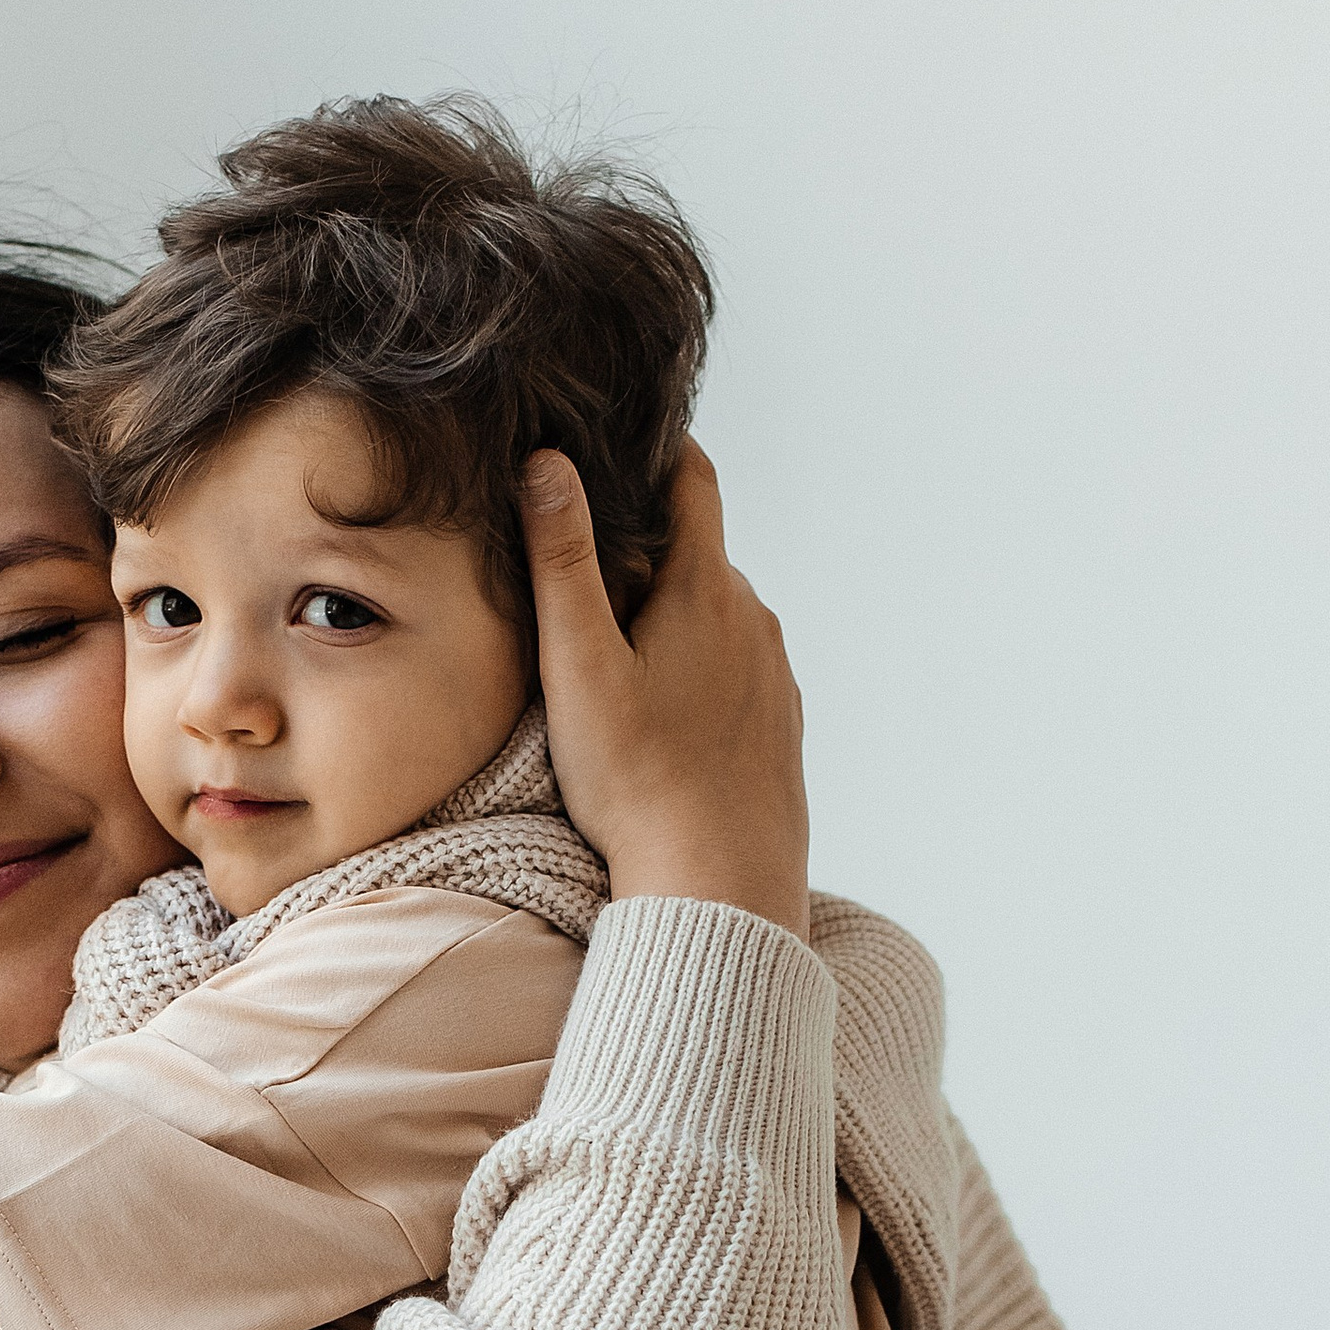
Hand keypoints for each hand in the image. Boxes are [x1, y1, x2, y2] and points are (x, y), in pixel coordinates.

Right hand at [521, 440, 808, 934]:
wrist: (721, 888)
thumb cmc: (640, 783)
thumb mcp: (580, 667)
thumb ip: (562, 562)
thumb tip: (549, 463)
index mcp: (706, 589)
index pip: (693, 481)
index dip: (656, 451)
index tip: (619, 441)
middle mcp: (754, 620)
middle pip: (699, 555)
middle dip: (648, 550)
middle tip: (584, 572)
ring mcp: (775, 676)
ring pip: (718, 618)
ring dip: (673, 618)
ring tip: (616, 658)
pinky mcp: (780, 727)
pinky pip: (736, 674)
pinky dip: (700, 672)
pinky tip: (662, 719)